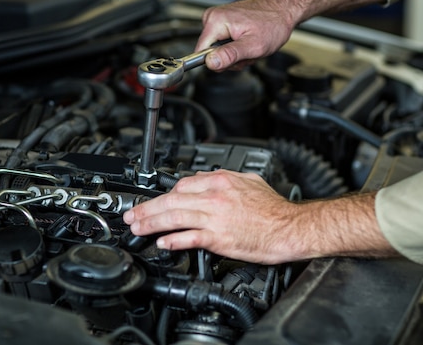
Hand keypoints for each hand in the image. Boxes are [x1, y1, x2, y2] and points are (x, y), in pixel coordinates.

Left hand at [123, 169, 306, 263]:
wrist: (290, 227)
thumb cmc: (273, 208)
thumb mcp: (249, 181)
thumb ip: (225, 180)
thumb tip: (207, 179)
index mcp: (221, 181)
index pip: (182, 185)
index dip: (164, 195)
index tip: (155, 202)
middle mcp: (214, 197)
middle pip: (171, 200)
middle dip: (147, 208)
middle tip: (132, 215)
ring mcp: (215, 217)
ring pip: (174, 217)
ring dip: (151, 223)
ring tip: (138, 229)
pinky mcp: (219, 238)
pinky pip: (189, 238)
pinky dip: (173, 240)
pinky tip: (162, 243)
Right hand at [195, 0, 299, 71]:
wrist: (284, 8)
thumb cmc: (273, 23)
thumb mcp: (253, 46)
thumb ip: (230, 55)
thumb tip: (211, 63)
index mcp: (216, 21)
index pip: (200, 52)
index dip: (218, 62)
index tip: (235, 59)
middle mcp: (213, 17)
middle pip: (211, 52)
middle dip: (231, 58)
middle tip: (248, 52)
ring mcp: (218, 18)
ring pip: (219, 50)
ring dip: (236, 54)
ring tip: (250, 45)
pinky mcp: (224, 21)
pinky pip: (224, 43)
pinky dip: (237, 47)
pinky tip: (248, 41)